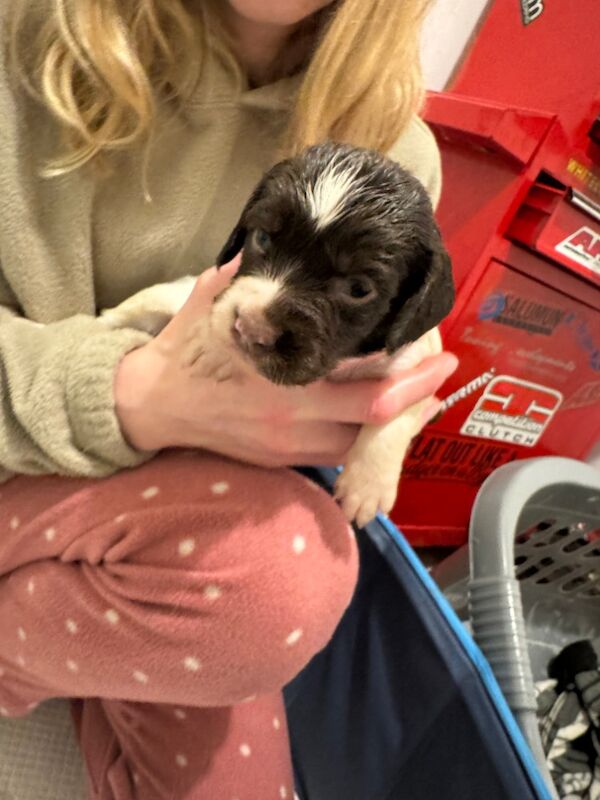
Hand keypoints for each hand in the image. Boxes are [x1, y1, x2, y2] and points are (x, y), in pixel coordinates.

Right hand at [114, 260, 457, 466]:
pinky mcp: (281, 459)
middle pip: (377, 425)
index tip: (441, 353)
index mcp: (287, 383)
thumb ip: (250, 273)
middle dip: (419, 401)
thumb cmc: (185, 350)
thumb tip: (279, 238)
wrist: (151, 406)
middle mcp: (296, 422)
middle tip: (443, 373)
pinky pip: (334, 454)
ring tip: (418, 393)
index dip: (414, 379)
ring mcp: (290, 447)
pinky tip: (374, 414)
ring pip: (360, 445)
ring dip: (393, 423)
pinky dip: (361, 435)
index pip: (371, 393)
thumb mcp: (213, 300)